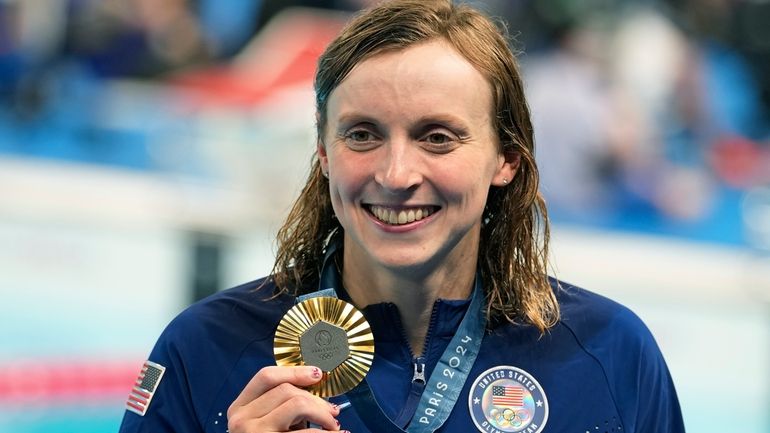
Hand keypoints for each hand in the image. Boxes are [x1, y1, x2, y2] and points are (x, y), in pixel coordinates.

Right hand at [227, 365, 343, 432]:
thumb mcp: (262, 423)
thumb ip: (278, 406)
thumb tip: (314, 388)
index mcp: (239, 408)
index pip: (266, 376)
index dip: (294, 371)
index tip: (317, 374)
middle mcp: (241, 419)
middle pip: (286, 390)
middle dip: (315, 398)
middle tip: (332, 411)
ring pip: (297, 404)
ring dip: (323, 413)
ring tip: (333, 425)